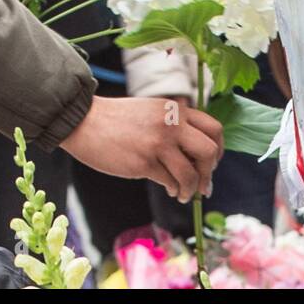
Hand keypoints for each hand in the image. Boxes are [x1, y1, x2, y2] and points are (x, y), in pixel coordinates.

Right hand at [59, 95, 223, 203]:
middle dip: (209, 172)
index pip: (214, 129)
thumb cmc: (116, 120)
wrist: (84, 121)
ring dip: (191, 189)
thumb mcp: (152, 111)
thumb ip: (174, 124)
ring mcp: (158, 143)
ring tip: (183, 194)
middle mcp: (172, 124)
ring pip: (191, 173)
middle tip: (203, 183)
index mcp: (175, 110)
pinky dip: (175, 189)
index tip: (213, 162)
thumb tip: (196, 155)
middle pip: (209, 152)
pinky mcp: (144, 162)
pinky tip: (170, 189)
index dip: (219, 150)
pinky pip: (170, 182)